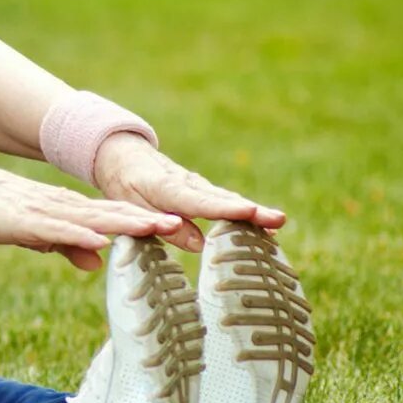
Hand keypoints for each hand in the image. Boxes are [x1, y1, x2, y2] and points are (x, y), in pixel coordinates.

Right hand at [0, 158, 180, 270]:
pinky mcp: (25, 220)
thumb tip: (97, 262)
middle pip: (111, 214)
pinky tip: (100, 239)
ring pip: (92, 218)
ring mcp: (46, 212)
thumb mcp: (37, 234)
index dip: (143, 222)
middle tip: (180, 226)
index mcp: (68, 210)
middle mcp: (63, 207)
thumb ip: (67, 245)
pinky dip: (80, 234)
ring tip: (154, 227)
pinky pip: (58, 229)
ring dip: (123, 223)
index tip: (174, 228)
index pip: (113, 217)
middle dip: (145, 221)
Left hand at [89, 133, 284, 251]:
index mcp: (165, 188)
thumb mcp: (130, 205)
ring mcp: (199, 186)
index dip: (223, 209)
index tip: (248, 212)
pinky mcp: (204, 190)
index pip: (197, 201)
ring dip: (254, 212)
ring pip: (228, 200)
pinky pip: (227, 202)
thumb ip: (160, 224)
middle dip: (250, 210)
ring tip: (278, 224)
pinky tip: (268, 229)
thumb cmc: (124, 185)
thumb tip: (199, 245)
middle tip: (277, 220)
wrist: (124, 157)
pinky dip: (246, 213)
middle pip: (222, 199)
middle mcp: (188, 184)